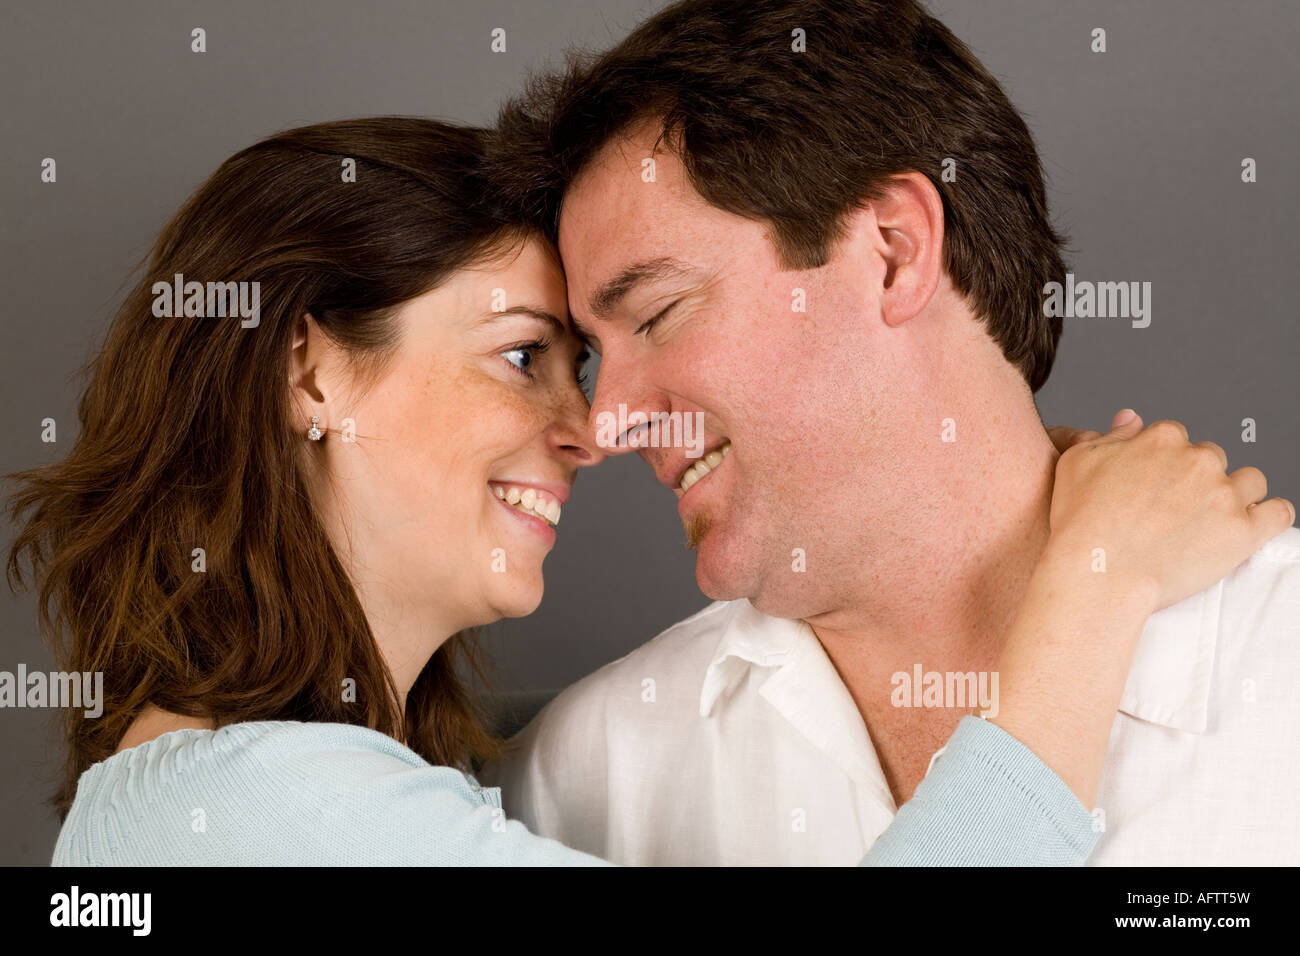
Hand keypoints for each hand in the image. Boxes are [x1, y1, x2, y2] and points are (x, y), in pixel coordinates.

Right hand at [1046, 410, 1293, 611]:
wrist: (1098, 571)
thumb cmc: (1080, 521)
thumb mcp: (1078, 463)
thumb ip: (1110, 436)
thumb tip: (1132, 420)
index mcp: (1162, 439)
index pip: (1175, 438)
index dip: (1162, 462)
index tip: (1153, 485)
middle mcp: (1199, 459)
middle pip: (1211, 458)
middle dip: (1196, 478)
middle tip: (1173, 508)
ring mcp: (1224, 495)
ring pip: (1250, 481)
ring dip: (1235, 494)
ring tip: (1211, 518)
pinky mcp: (1244, 531)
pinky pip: (1279, 513)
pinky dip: (1270, 516)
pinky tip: (1252, 525)